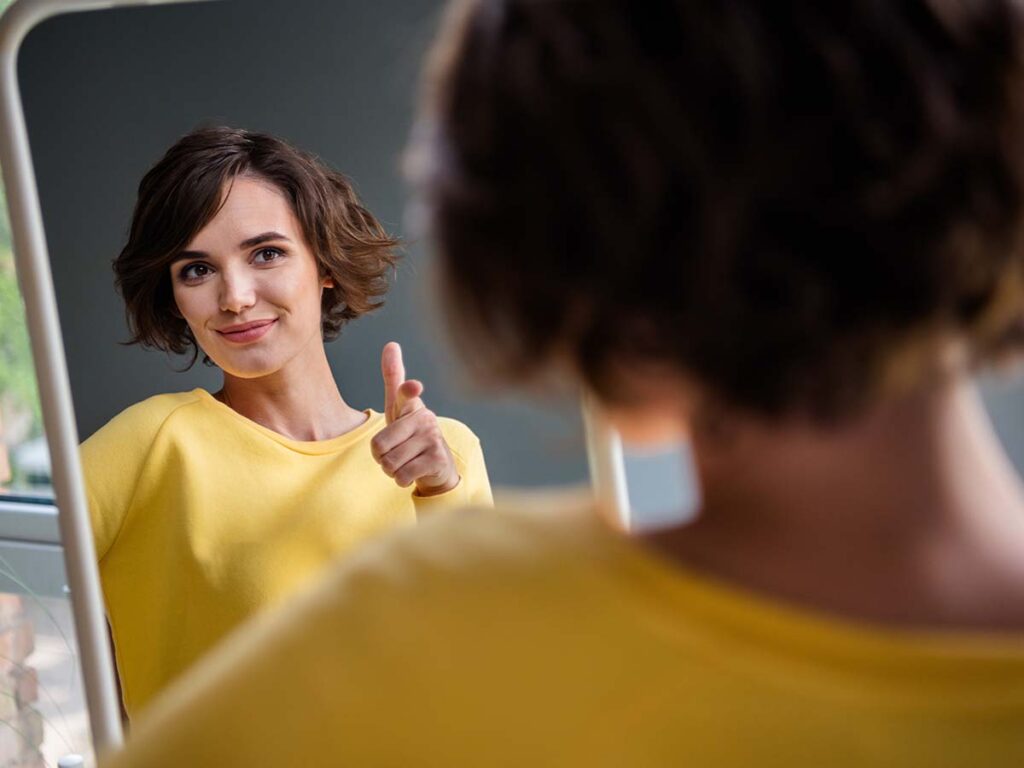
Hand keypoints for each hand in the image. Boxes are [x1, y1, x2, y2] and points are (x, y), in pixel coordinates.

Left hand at [370, 342, 459, 495]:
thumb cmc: (412, 433)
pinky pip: (402, 475)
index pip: (405, 395)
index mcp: (412, 405)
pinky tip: (413, 472)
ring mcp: (433, 438)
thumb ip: (394, 378)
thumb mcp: (399, 408)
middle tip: (394, 452)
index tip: (413, 385)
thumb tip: (392, 343)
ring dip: (390, 469)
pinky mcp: (438, 459)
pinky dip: (401, 479)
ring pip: (389, 462)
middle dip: (380, 456)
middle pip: (379, 444)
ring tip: (404, 462)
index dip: (408, 390)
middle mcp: (425, 418)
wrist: (437, 466)